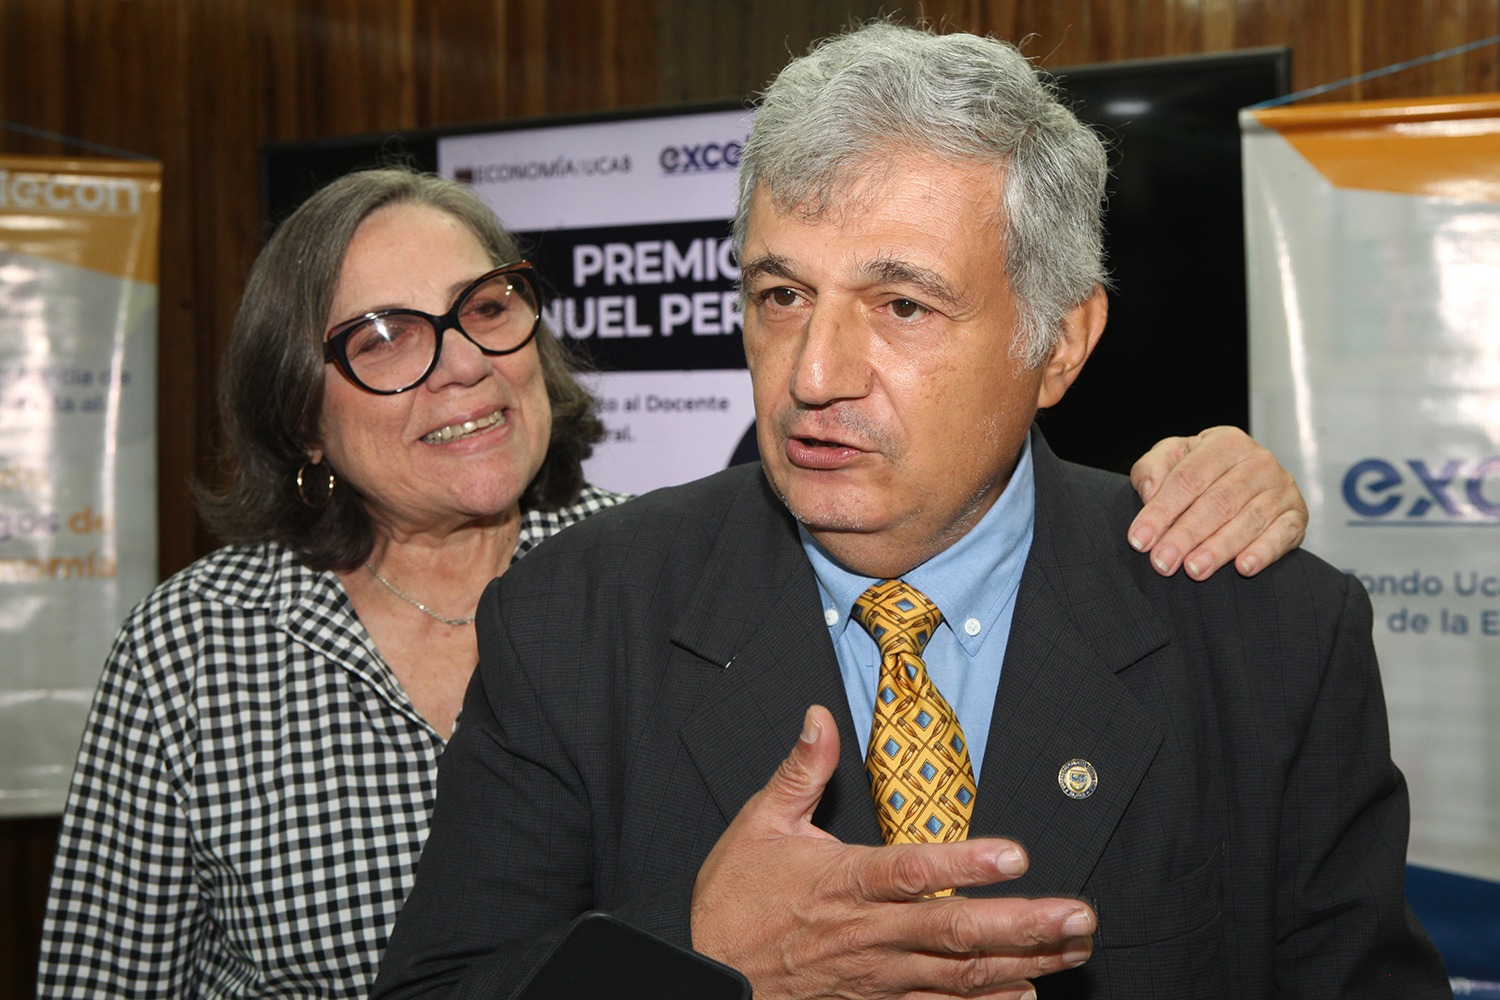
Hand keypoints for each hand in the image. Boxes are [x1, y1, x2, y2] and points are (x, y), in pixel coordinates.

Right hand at [690, 706, 1095, 999]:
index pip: (911, 871)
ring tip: (1074, 947)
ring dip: (1023, 961)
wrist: (709, 976)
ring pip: (960, 973)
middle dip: (1023, 924)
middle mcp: (869, 932)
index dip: (964, 863)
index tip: (1015, 855)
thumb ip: (801, 771)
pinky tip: (1027, 992)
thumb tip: (820, 717)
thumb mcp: (759, 824)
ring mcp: (877, 974)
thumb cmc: (734, 900)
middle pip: (955, 931)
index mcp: (843, 881)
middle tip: (1079, 915)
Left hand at [1128, 426, 1306, 579]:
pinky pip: (1283, 534)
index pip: (1188, 479)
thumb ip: (1152, 468)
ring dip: (1218, 549)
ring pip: (1247, 521)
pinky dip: (1264, 552)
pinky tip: (1244, 568)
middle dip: (1185, 535)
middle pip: (1217, 502)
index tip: (1139, 540)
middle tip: (1162, 562)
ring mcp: (1281, 488)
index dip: (1161, 511)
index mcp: (1224, 442)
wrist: (1243, 479)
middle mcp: (1257, 461)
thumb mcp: (1171, 459)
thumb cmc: (1198, 471)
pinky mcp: (1297, 514)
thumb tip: (1149, 490)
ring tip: (1193, 570)